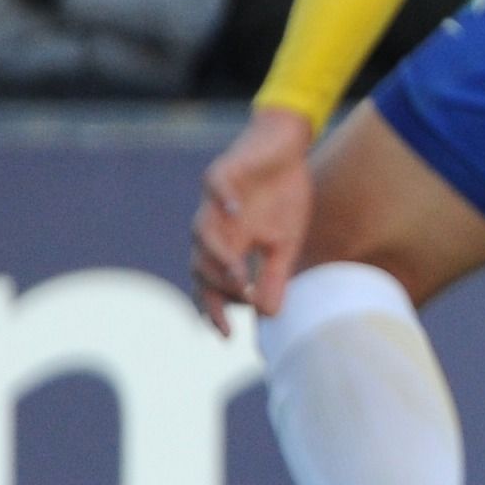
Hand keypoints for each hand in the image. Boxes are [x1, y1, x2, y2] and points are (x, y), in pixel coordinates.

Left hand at [190, 107, 316, 328]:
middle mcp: (215, 229)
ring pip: (201, 233)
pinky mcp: (224, 173)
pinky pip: (214, 188)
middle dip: (218, 287)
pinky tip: (235, 210)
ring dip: (217, 256)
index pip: (212, 286)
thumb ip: (274, 277)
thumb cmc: (283, 197)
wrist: (283, 149)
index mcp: (228, 248)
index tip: (228, 335)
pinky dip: (222, 200)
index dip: (216, 310)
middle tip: (245, 297)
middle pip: (200, 265)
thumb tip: (270, 316)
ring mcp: (215, 202)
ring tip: (238, 273)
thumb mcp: (285, 243)